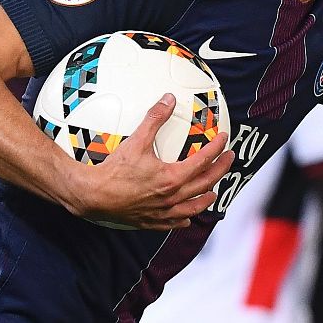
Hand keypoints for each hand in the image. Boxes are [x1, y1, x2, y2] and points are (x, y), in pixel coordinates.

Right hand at [63, 93, 234, 229]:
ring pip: (194, 207)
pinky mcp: (151, 221)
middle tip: (229, 158)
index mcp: (173, 177)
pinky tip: (187, 218)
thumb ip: (155, 119)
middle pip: (206, 183)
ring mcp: (163, 212)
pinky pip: (174, 223)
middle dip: (221, 169)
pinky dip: (184, 219)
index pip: (204, 160)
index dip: (217, 147)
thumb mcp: (136, 140)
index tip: (224, 138)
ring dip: (207, 198)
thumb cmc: (114, 170)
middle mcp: (172, 197)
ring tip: (213, 192)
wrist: (93, 195)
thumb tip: (168, 100)